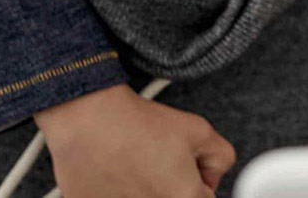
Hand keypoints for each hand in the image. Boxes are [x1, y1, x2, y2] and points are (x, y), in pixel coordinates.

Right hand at [34, 84, 235, 197]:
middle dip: (170, 185)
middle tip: (156, 163)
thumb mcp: (199, 129)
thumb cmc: (137, 123)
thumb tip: (213, 177)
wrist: (87, 117)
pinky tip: (112, 170)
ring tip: (132, 164)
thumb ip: (220, 158)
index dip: (197, 181)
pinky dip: (115, 188)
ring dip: (142, 187)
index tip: (185, 171)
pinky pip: (115, 197)